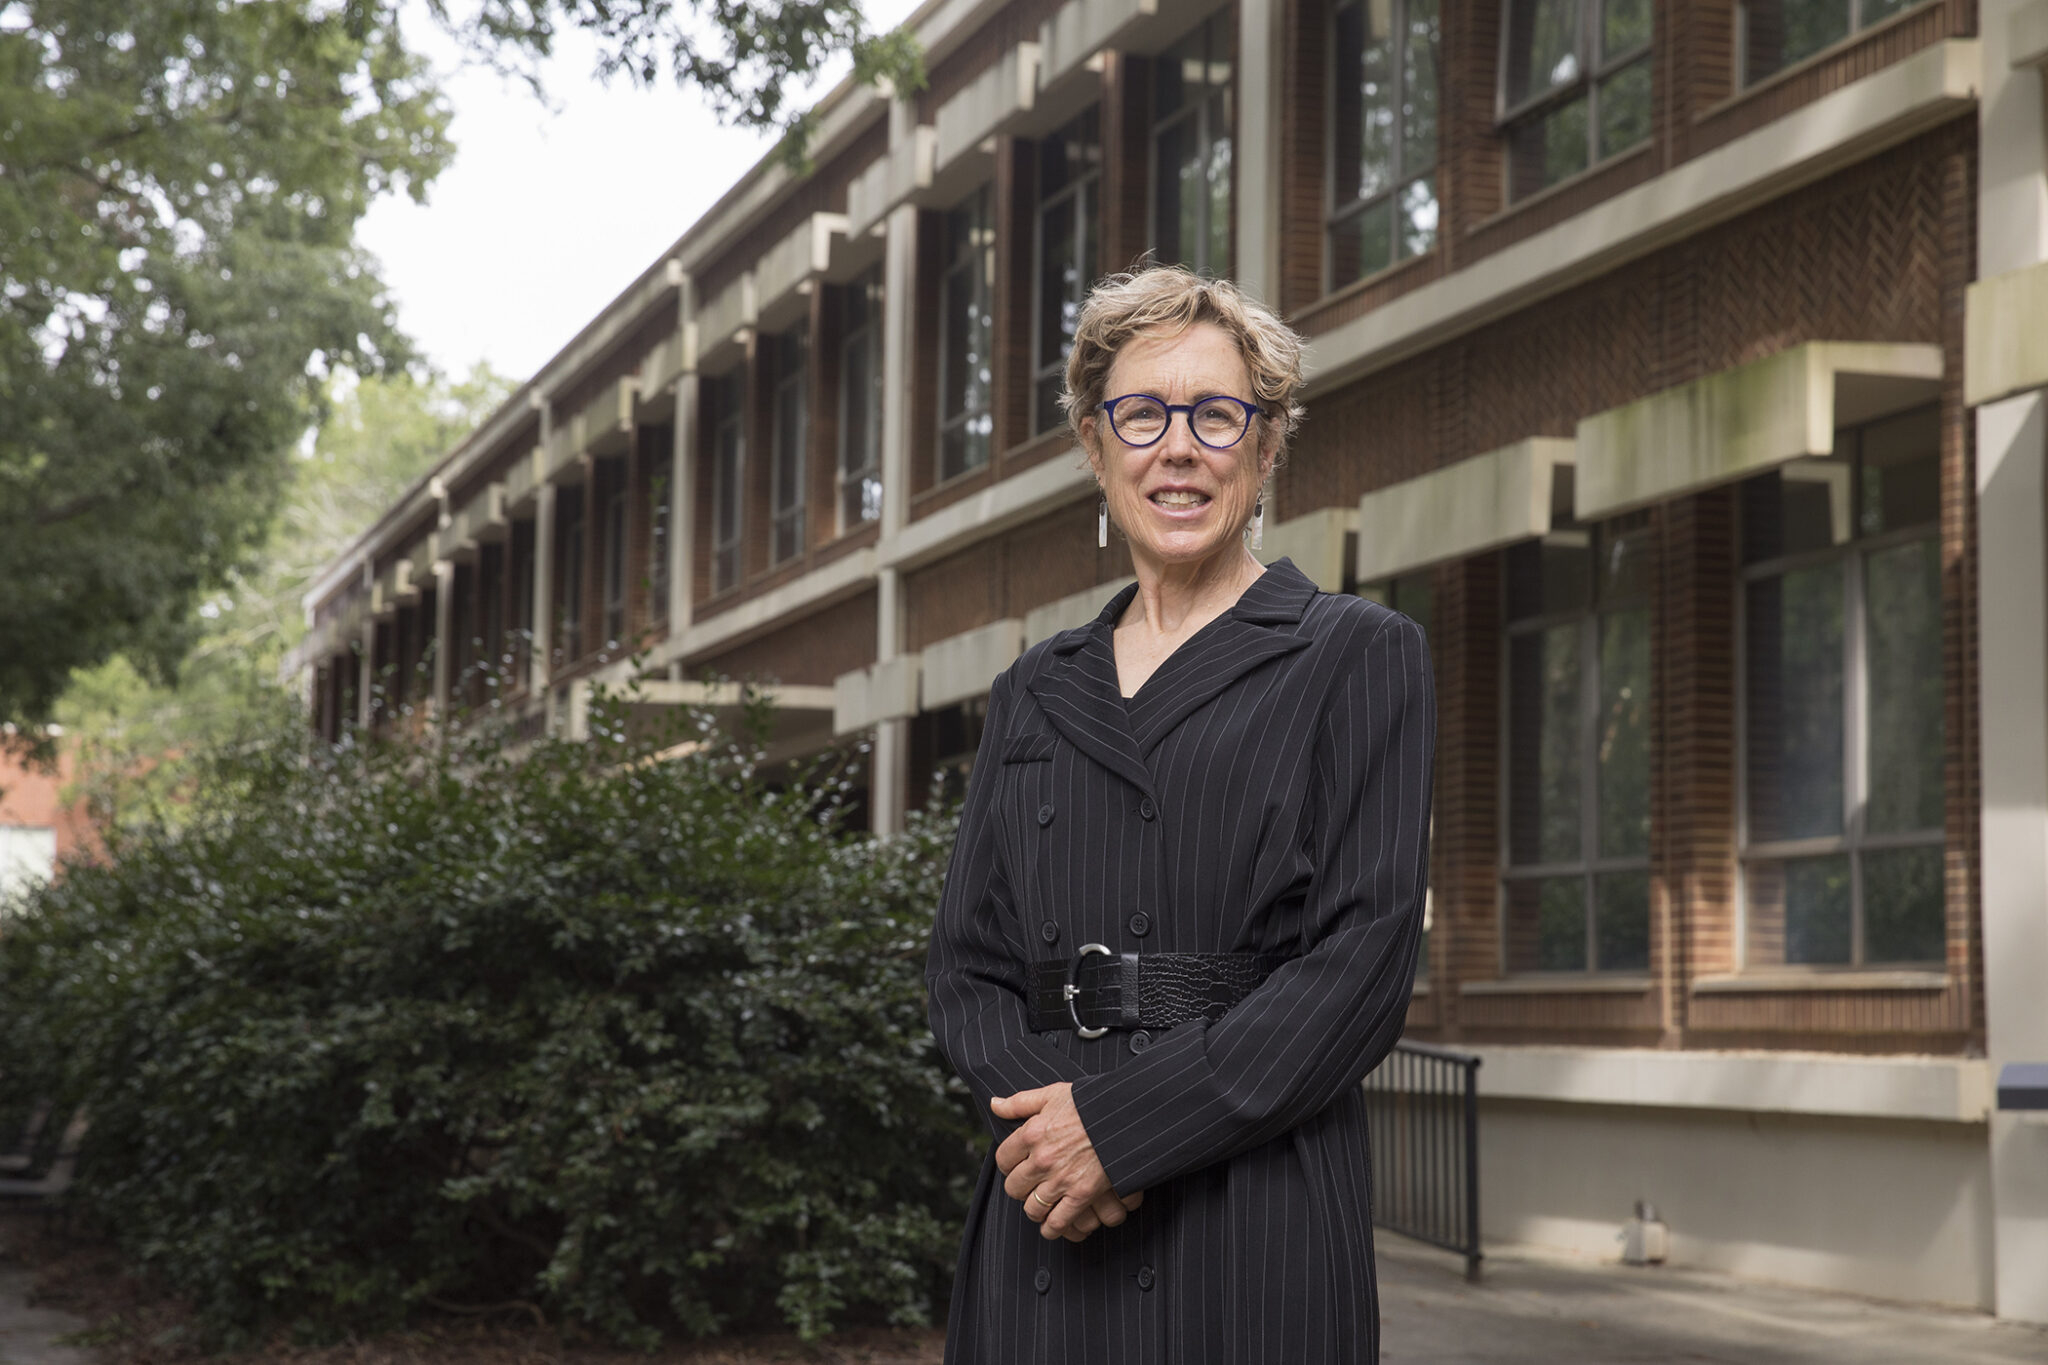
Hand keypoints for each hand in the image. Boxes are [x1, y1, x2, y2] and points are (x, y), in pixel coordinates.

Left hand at [992, 1083, 1141, 1241]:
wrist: (1125, 1116)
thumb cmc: (1091, 1103)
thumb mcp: (1053, 1094)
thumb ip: (1020, 1102)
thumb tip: (996, 1105)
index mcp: (1032, 1133)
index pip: (1003, 1159)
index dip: (1009, 1164)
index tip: (1017, 1165)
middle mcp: (1042, 1159)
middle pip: (1014, 1187)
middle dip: (1020, 1188)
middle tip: (1029, 1186)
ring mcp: (1061, 1179)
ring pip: (1032, 1208)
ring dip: (1035, 1209)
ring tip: (1041, 1206)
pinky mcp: (1082, 1195)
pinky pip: (1057, 1222)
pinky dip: (1052, 1228)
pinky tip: (1052, 1226)